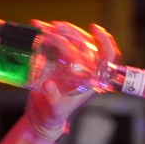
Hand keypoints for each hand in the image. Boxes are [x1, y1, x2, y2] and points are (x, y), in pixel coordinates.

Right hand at [24, 21, 119, 140]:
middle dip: (72, 32)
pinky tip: (37, 27)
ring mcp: (71, 62)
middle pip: (86, 42)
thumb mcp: (55, 110)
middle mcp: (84, 67)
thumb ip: (53, 99)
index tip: (95, 28)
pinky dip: (47, 32)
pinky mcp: (58, 59)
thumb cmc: (53, 116)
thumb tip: (48, 85)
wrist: (41, 116)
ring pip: (72, 38)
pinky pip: (56, 41)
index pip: (107, 57)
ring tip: (45, 27)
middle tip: (55, 28)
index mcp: (90, 79)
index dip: (105, 42)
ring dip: (60, 30)